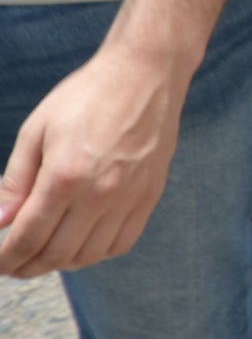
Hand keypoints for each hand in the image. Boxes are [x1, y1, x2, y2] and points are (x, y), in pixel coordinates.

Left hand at [0, 34, 191, 275]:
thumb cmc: (88, 94)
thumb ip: (15, 181)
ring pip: (89, 256)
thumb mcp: (37, 130)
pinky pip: (122, 243)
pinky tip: (82, 241)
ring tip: (46, 254)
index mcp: (64, 176)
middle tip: (14, 264)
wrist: (146, 72)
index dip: (5, 259)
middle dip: (27, 267)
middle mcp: (99, 194)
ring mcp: (129, 197)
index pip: (27, 238)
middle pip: (56, 254)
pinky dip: (97, 253)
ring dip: (60, 263)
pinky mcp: (150, 194)